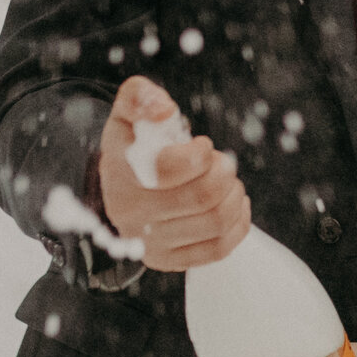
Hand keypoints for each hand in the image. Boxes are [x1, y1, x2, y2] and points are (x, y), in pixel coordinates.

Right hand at [96, 76, 251, 270]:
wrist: (118, 186)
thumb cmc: (134, 144)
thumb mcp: (129, 112)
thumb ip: (140, 96)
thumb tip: (163, 111)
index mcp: (121, 172)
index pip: (170, 169)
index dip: (201, 154)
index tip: (203, 146)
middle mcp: (130, 212)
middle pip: (202, 197)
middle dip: (224, 172)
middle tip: (221, 163)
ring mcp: (148, 242)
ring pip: (215, 222)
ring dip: (233, 195)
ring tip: (226, 182)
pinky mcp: (167, 260)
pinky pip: (218, 249)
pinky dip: (237, 224)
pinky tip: (233, 204)